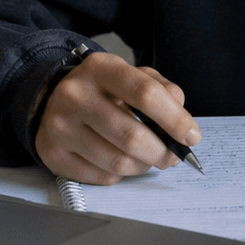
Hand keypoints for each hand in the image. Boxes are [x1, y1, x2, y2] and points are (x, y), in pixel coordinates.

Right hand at [34, 53, 200, 183]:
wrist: (53, 101)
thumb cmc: (104, 90)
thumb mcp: (134, 76)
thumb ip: (164, 92)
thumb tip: (184, 126)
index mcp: (100, 68)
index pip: (146, 94)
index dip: (175, 119)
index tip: (192, 136)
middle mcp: (75, 95)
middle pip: (132, 135)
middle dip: (162, 151)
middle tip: (172, 156)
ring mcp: (59, 126)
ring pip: (118, 162)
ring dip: (143, 166)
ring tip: (148, 158)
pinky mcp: (52, 155)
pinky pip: (101, 176)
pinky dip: (120, 174)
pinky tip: (120, 161)